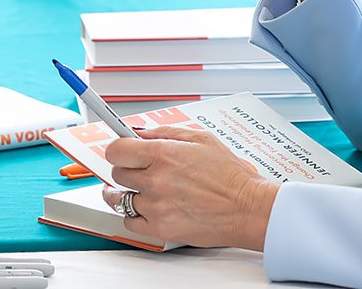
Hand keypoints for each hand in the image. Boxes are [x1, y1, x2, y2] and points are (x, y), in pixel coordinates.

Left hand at [102, 125, 279, 250]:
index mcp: (163, 154)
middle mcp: (155, 180)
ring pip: (121, 199)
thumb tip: (140, 133)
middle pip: (117, 174)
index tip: (121, 151)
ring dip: (127, 193)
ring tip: (138, 190)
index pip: (116, 150)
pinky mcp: (161, 228)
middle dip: (126, 170)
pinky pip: (130, 222)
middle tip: (137, 170)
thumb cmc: (229, 175)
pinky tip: (144, 209)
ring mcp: (156, 206)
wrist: (245, 207)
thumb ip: (164, 133)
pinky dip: (134, 216)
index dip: (117, 149)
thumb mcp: (200, 138)